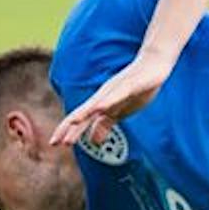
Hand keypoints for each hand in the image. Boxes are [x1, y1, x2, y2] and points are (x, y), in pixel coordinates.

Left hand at [51, 50, 173, 149]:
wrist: (153, 65)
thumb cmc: (137, 88)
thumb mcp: (120, 111)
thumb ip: (106, 123)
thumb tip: (93, 140)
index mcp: (101, 104)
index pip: (81, 119)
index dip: (67, 131)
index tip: (54, 144)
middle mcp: (103, 96)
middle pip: (83, 112)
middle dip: (69, 126)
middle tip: (56, 141)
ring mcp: (115, 90)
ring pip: (96, 103)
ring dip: (84, 114)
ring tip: (72, 123)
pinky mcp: (130, 85)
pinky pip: (117, 95)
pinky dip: (107, 101)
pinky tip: (100, 108)